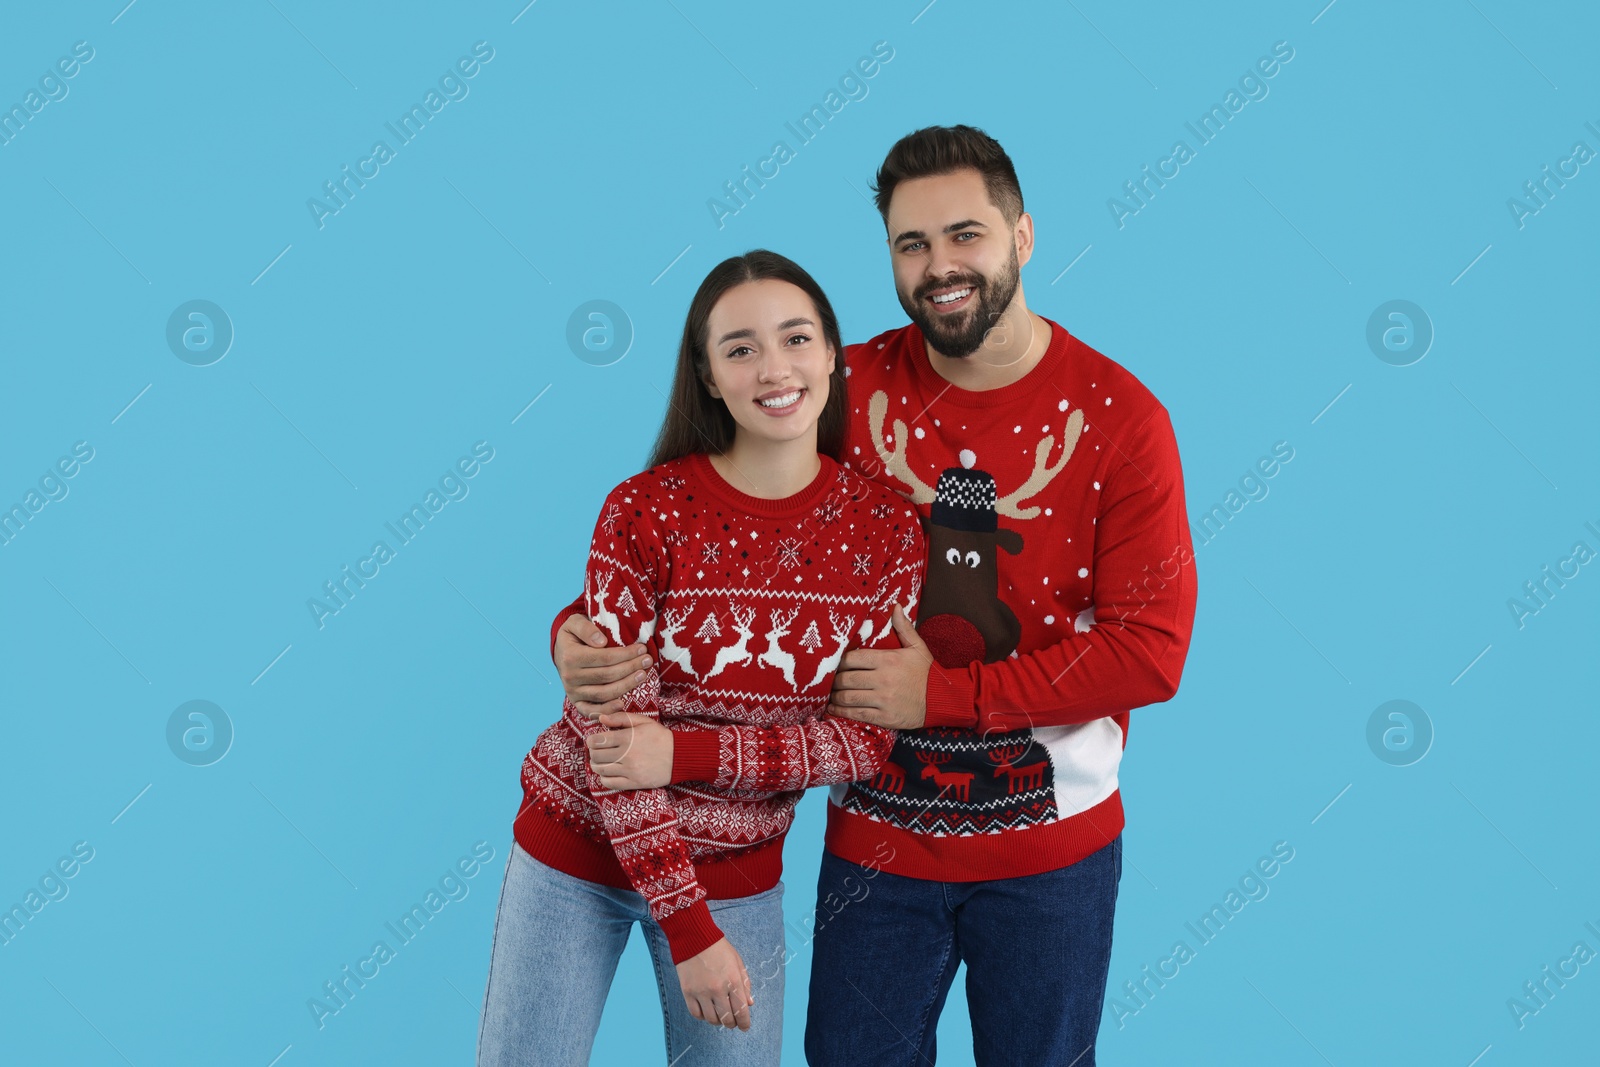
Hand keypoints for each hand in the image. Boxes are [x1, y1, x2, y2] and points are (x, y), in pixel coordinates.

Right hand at [555, 614, 649, 718]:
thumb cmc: (573, 635)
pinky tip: (622, 704)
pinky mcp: (577, 702)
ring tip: (643, 675)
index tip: (642, 648)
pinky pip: (591, 711)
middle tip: (647, 661)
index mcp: (570, 657)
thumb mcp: (575, 622)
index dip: (626, 654)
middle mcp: (570, 677)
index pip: (605, 658)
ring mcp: (573, 692)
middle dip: (631, 668)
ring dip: (626, 686)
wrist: (561, 651)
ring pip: (604, 693)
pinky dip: (607, 710)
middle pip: (607, 676)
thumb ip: (586, 628)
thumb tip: (601, 642)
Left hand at [586, 712, 673, 788]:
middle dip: (593, 753)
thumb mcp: (643, 722)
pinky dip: (603, 779)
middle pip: (597, 756)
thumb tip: (601, 718)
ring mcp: (630, 770)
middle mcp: (627, 755)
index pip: (598, 741)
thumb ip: (621, 718)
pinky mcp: (634, 782)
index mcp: (628, 738)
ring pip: (601, 770)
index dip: (590, 741)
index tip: (593, 740)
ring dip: (596, 765)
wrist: (679, 755)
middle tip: (596, 751)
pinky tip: (607, 773)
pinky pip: (610, 783)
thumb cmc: (660, 736)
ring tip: (600, 761)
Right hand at [675, 938, 753, 1030]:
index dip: (744, 1023)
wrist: (694, 937)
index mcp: (733, 980)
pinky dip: (703, 1017)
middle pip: (727, 1019)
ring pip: (712, 1019)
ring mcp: (701, 991)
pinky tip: (706, 1011)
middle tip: (732, 1022)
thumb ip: (745, 984)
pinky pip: (696, 1014)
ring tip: (719, 1015)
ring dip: (718, 1021)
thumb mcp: (737, 963)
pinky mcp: (688, 992)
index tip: (745, 1027)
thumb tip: (750, 1004)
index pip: (741, 1011)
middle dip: (732, 1023)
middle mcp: (718, 989)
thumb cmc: (719, 949)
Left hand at [828, 605, 931, 729]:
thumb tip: (896, 606)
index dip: (840, 662)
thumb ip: (904, 627)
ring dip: (835, 697)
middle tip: (832, 681)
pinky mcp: (884, 717)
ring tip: (832, 695)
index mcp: (888, 660)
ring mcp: (883, 700)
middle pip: (846, 679)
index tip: (838, 665)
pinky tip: (834, 709)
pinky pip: (856, 714)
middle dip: (835, 681)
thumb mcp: (917, 647)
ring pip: (848, 697)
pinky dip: (841, 713)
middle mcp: (883, 680)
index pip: (852, 658)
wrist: (943, 700)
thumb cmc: (927, 673)